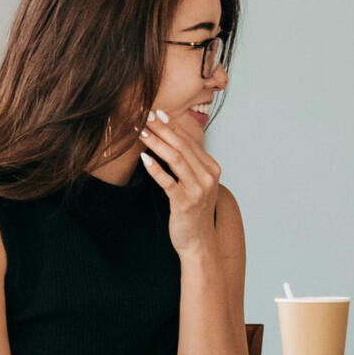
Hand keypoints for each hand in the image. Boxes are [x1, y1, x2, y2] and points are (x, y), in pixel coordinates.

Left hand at [137, 110, 221, 256]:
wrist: (199, 242)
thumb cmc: (194, 212)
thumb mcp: (198, 184)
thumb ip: (190, 164)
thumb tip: (171, 140)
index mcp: (212, 169)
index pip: (190, 141)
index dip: (173, 125)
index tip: (158, 112)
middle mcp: (208, 177)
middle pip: (182, 146)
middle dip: (162, 129)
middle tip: (145, 115)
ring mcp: (198, 190)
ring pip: (175, 159)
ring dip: (156, 143)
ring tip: (141, 131)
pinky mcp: (184, 203)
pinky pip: (168, 181)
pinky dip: (156, 168)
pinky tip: (144, 158)